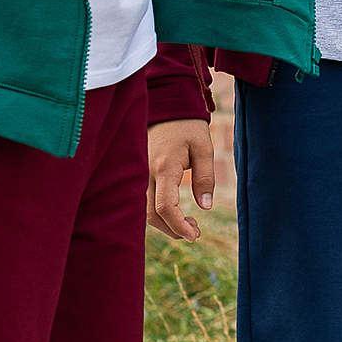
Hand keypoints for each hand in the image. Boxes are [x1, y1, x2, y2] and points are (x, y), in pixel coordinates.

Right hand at [148, 119, 214, 239]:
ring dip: (165, 223)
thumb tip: (205, 207)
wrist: (165, 106)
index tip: (195, 235)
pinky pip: (142, 201)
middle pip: (151, 215)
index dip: (178, 226)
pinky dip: (157, 213)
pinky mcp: (136, 175)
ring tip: (189, 222)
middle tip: (196, 231)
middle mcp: (145, 174)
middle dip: (173, 229)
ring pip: (144, 211)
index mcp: (164, 167)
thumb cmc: (187, 127)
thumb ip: (205, 177)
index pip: (165, 207)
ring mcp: (137, 175)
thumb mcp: (204, 148)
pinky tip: (174, 211)